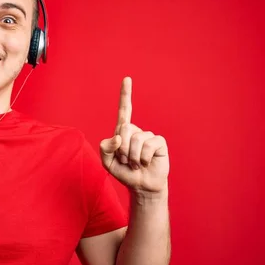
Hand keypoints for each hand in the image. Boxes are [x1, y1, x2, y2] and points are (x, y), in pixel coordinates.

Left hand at [99, 77, 169, 194]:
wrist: (141, 185)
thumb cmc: (124, 172)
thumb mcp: (107, 162)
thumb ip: (105, 149)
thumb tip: (117, 137)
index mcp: (122, 132)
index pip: (124, 110)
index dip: (125, 94)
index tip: (127, 79)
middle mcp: (136, 130)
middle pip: (124, 129)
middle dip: (122, 149)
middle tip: (126, 161)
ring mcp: (148, 136)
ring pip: (135, 140)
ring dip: (132, 157)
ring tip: (136, 164)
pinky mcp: (159, 143)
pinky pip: (148, 146)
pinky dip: (143, 158)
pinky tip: (146, 163)